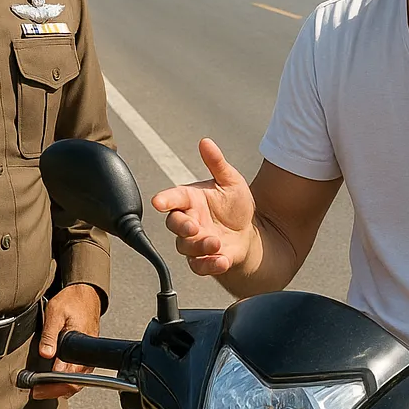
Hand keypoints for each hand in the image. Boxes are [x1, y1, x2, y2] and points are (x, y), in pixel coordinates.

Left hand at [36, 283, 101, 399]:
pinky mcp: (85, 356)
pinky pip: (77, 374)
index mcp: (81, 347)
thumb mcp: (55, 313)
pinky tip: (53, 381)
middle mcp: (87, 356)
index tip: (37, 388)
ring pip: (76, 382)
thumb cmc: (72, 301)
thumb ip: (50, 335)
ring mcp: (87, 357)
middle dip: (53, 391)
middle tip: (36, 392)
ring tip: (42, 389)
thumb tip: (46, 354)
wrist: (86, 293)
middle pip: (74, 384)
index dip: (53, 386)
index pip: (70, 377)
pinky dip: (64, 380)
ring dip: (59, 388)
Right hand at [152, 139, 255, 276]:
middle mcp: (188, 221)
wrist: (250, 232)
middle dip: (181, 227)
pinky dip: (209, 265)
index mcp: (190, 199)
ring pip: (186, 247)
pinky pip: (199, 266)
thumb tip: (205, 141)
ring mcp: (194, 242)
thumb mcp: (231, 180)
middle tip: (195, 227)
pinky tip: (222, 260)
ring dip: (199, 247)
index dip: (165, 200)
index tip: (159, 202)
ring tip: (217, 244)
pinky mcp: (203, 260)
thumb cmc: (235, 205)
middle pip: (174, 225)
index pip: (172, 198)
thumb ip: (216, 163)